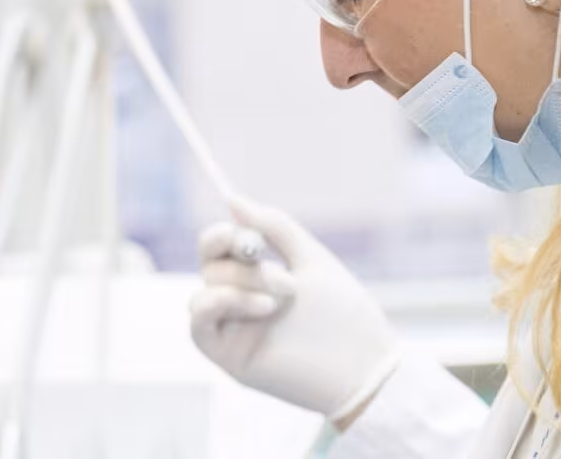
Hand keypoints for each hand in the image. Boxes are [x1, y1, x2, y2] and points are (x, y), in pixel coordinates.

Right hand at [190, 196, 401, 421]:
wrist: (362, 362)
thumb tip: (231, 198)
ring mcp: (233, 327)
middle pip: (212, 265)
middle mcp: (240, 300)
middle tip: (287, 280)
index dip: (224, 235)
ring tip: (282, 301)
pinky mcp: (228, 354)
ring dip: (241, 285)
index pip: (219, 247)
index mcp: (257, 276)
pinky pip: (198, 323)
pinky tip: (259, 306)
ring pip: (204, 290)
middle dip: (246, 266)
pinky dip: (217, 304)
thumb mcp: (310, 258)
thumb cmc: (344, 312)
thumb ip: (273, 227)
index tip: (251, 238)